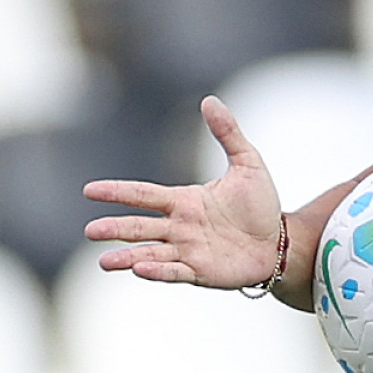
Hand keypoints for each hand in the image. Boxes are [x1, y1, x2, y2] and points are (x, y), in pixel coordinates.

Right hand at [82, 96, 281, 288]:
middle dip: (115, 229)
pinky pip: (174, 271)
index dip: (117, 192)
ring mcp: (188, 251)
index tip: (89, 191)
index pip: (143, 195)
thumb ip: (228, 133)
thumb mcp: (248, 163)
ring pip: (150, 253)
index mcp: (184, 201)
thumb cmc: (261, 205)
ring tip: (103, 262)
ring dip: (127, 257)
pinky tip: (139, 270)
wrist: (282, 243)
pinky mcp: (201, 272)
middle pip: (140, 226)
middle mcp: (180, 227)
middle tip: (90, 231)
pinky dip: (157, 272)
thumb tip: (210, 100)